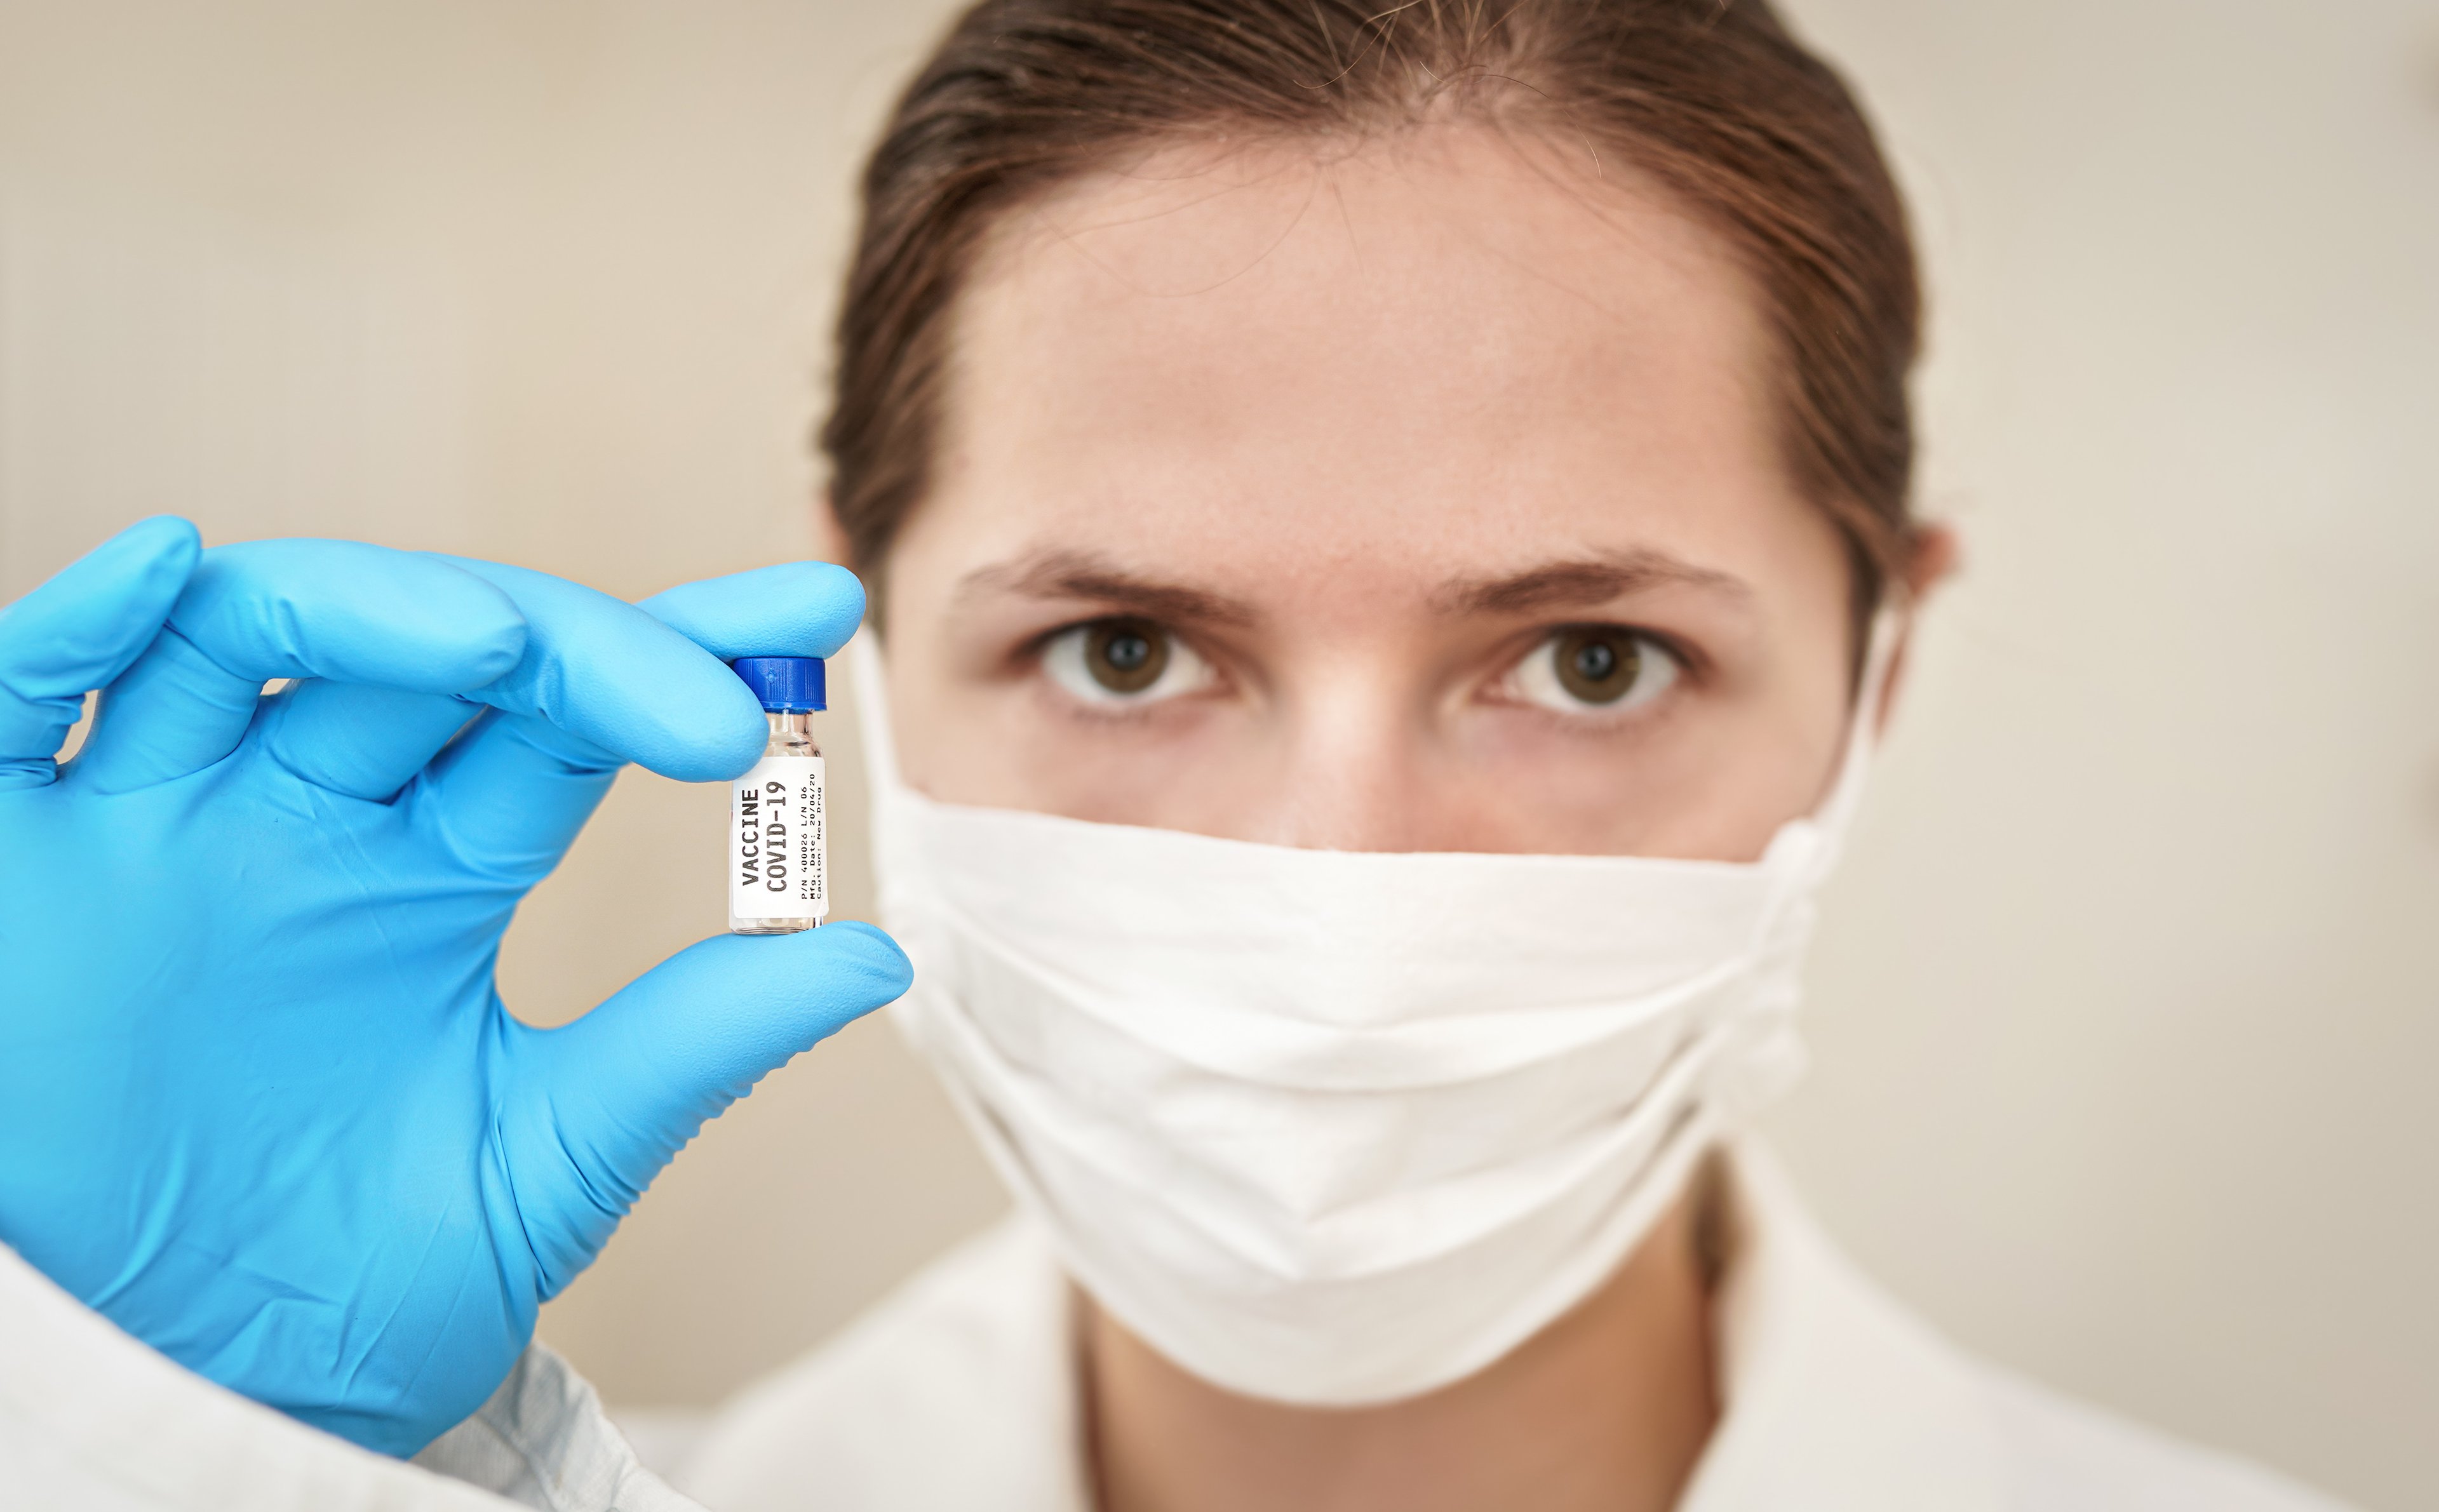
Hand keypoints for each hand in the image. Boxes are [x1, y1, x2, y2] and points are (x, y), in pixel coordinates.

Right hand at [0, 519, 910, 1455]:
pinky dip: (78, 627)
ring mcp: (159, 819)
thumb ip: (691, 1047)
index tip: (818, 617)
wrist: (183, 1398)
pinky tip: (163, 571)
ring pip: (250, 638)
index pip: (572, 715)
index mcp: (434, 865)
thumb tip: (879, 958)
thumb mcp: (546, 1158)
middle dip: (571, 647)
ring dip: (369, 610)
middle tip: (704, 704)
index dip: (686, 653)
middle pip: (437, 656)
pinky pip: (27, 703)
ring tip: (495, 643)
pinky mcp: (13, 855)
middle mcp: (305, 813)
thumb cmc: (348, 1280)